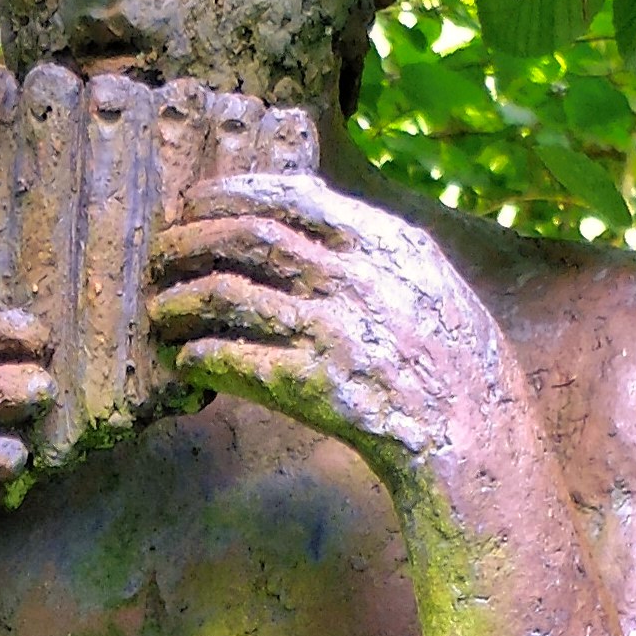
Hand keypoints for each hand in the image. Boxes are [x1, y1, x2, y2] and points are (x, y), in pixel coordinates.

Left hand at [148, 172, 496, 467]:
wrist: (476, 441)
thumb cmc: (454, 364)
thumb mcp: (430, 282)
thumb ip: (372, 247)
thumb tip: (309, 206)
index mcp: (385, 244)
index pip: (289, 195)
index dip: (229, 194)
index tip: (193, 201)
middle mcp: (355, 278)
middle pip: (246, 237)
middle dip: (189, 240)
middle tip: (158, 254)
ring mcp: (332, 331)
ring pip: (225, 295)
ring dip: (181, 300)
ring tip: (161, 310)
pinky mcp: (311, 387)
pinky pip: (230, 359)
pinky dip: (199, 355)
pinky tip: (187, 361)